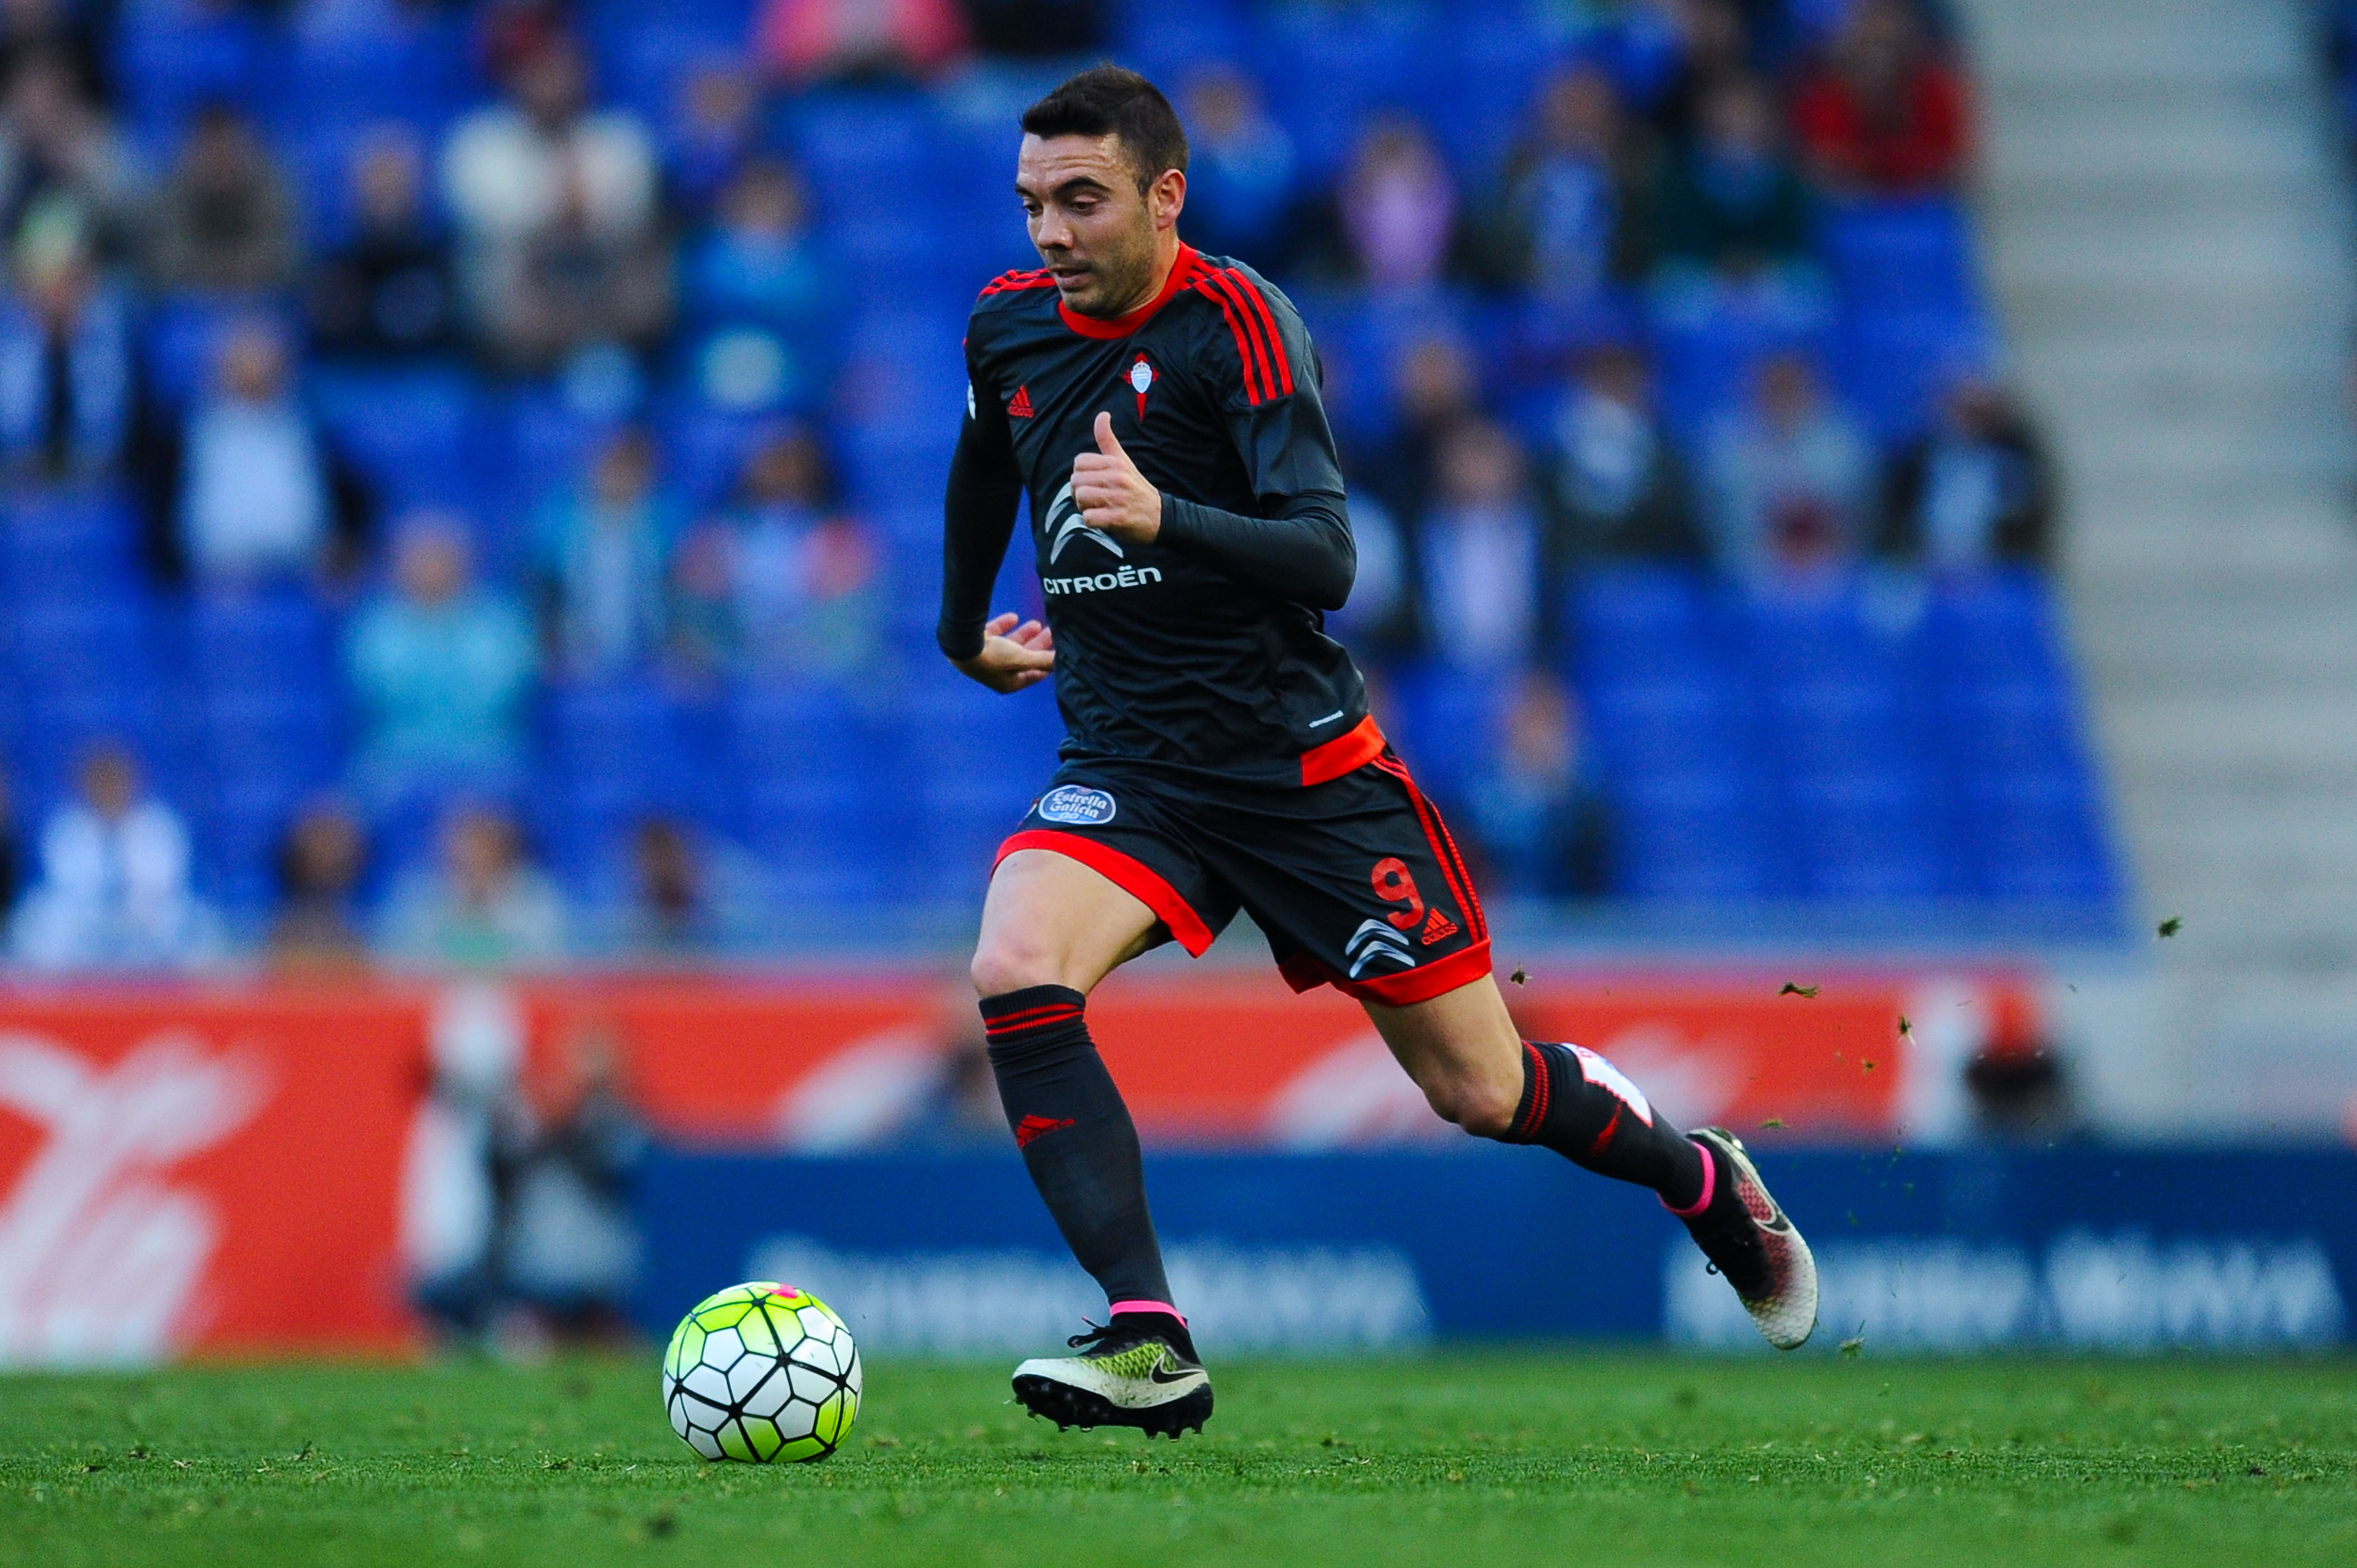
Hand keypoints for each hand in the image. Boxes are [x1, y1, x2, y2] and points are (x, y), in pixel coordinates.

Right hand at [952, 611, 1054, 692]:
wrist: (961, 645)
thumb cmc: (994, 658)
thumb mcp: (1023, 659)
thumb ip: (1044, 659)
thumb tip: (1065, 661)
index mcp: (1009, 683)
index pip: (1034, 675)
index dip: (1048, 666)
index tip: (1060, 654)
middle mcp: (998, 673)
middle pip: (1024, 659)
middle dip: (1038, 645)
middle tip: (1052, 632)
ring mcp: (987, 658)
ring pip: (1011, 645)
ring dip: (1024, 634)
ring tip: (1037, 623)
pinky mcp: (978, 643)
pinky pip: (995, 634)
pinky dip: (1004, 626)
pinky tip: (1013, 617)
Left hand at [1071, 412, 1161, 546]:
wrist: (1160, 516)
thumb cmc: (1136, 488)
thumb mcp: (1124, 461)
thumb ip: (1108, 440)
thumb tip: (1102, 414)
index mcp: (1116, 463)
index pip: (1079, 462)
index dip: (1081, 474)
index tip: (1093, 482)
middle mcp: (1117, 478)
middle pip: (1076, 481)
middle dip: (1079, 492)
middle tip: (1094, 499)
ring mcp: (1118, 498)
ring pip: (1081, 498)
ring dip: (1084, 507)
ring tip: (1098, 508)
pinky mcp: (1118, 518)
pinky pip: (1089, 518)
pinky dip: (1092, 521)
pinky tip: (1103, 520)